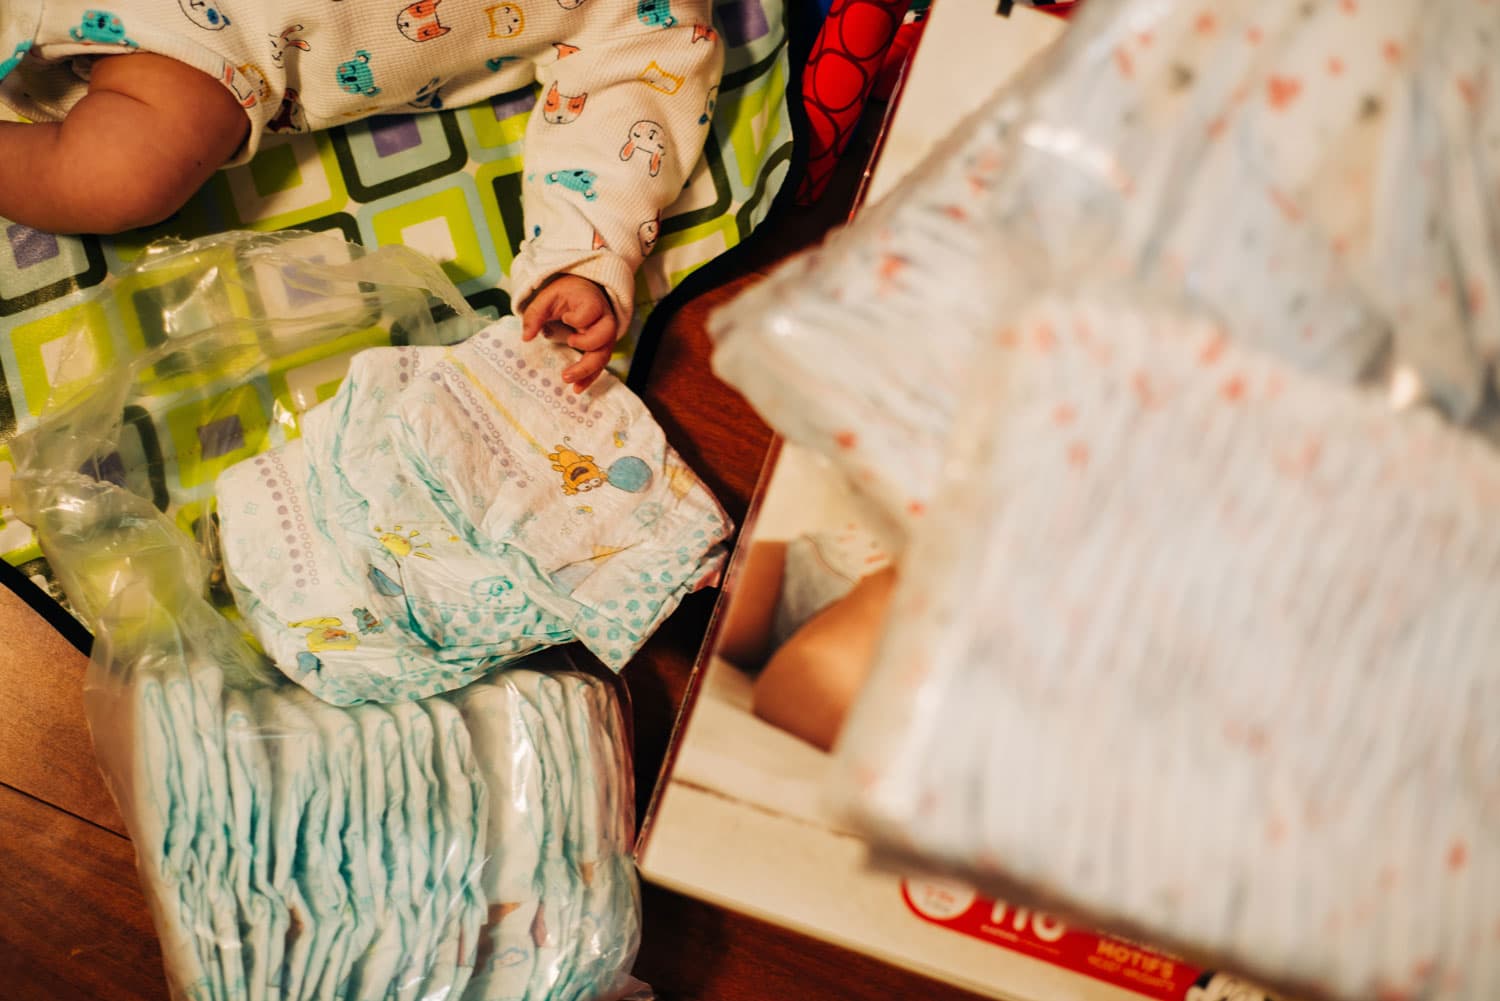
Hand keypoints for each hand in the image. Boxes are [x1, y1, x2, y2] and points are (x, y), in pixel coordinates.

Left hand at [521, 275, 617, 392]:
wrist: (584, 292)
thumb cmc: (566, 294)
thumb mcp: (547, 297)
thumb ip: (535, 314)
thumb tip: (526, 337)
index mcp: (591, 302)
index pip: (591, 312)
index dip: (578, 318)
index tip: (565, 318)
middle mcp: (604, 320)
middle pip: (604, 338)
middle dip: (586, 350)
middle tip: (567, 356)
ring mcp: (605, 336)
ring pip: (603, 356)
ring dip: (587, 371)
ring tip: (568, 381)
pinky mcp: (602, 348)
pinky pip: (600, 365)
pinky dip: (589, 378)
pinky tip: (577, 388)